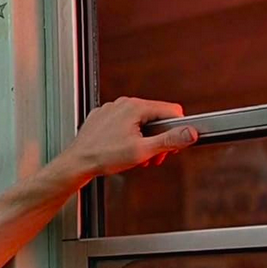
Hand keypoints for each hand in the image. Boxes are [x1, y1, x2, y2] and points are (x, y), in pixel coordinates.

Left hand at [63, 97, 197, 176]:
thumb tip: (190, 132)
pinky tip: (122, 151)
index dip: (177, 130)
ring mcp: (111, 110)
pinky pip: (123, 125)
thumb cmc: (103, 156)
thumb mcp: (143, 151)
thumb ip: (169, 140)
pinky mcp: (102, 119)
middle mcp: (122, 104)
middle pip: (156, 118)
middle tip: (153, 156)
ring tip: (136, 156)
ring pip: (139, 123)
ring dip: (144, 141)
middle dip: (158, 139)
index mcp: (135, 107)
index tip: (173, 146)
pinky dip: (128, 138)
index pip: (172, 111)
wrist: (77, 163)